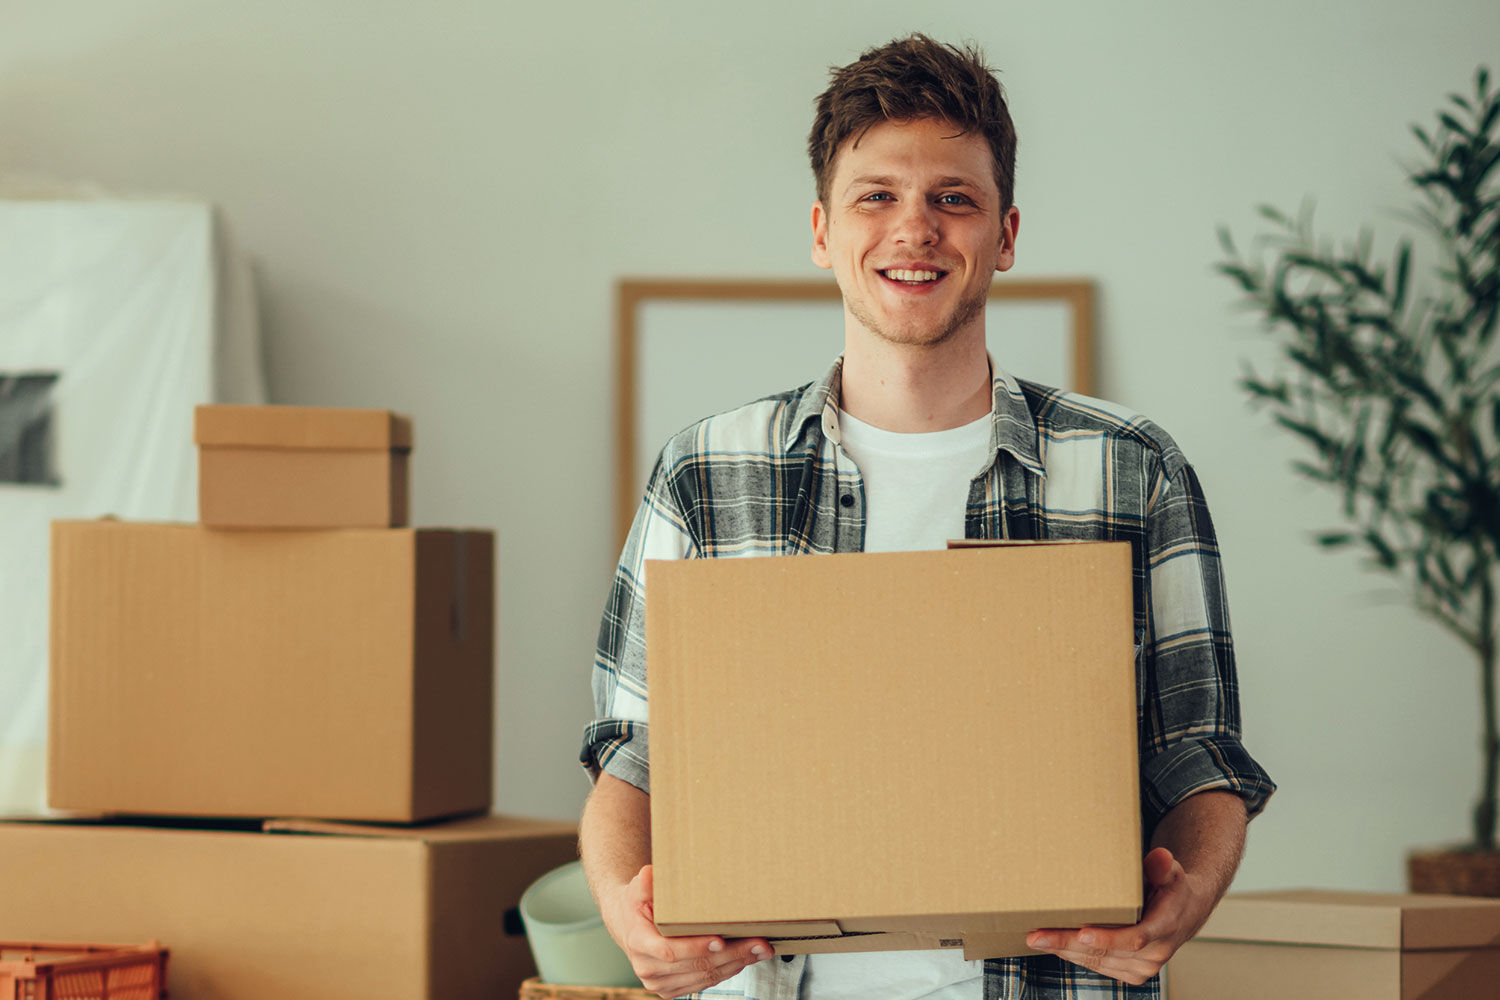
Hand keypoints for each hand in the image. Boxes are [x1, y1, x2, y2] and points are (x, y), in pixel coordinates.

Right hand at [598, 864, 773, 998]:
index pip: (669, 950)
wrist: (629, 926)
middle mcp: (649, 968)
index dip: (696, 947)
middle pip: (695, 965)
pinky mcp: (672, 989)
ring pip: (705, 977)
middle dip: (731, 954)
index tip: (720, 940)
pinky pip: (704, 983)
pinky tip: (744, 958)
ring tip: (760, 950)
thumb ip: (646, 881)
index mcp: (639, 943)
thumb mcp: (638, 888)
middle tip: (758, 943)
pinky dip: (727, 971)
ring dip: (736, 964)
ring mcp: (660, 982)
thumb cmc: (638, 905)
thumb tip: (651, 873)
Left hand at [1023, 847, 1209, 985]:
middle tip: (1037, 936)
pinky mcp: (1132, 973)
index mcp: (1165, 928)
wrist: (1185, 914)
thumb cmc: (1171, 889)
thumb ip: (1162, 867)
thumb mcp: (1171, 873)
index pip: (1134, 938)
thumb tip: (1161, 856)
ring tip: (1036, 939)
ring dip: (1065, 951)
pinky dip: (1075, 956)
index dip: (1107, 938)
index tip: (1081, 933)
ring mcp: (1143, 968)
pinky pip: (1099, 966)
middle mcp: (1154, 954)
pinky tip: (1054, 946)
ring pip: (1098, 962)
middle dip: (1068, 944)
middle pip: (1106, 953)